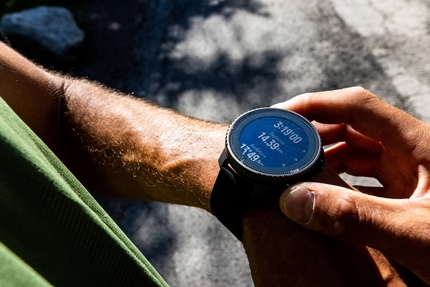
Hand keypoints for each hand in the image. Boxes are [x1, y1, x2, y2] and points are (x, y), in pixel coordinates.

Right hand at [274, 87, 429, 283]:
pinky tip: (322, 195)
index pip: (356, 105)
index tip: (279, 118)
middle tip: (278, 149)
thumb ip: (355, 216)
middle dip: (312, 133)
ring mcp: (411, 173)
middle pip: (351, 125)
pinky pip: (364, 177)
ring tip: (293, 172)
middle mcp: (413, 151)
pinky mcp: (408, 194)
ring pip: (356, 152)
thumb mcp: (415, 233)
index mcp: (420, 143)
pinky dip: (338, 181)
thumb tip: (294, 200)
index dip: (314, 105)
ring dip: (323, 157)